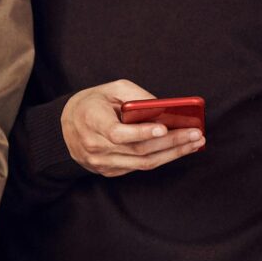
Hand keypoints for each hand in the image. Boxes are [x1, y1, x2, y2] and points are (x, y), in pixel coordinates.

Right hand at [61, 80, 204, 177]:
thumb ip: (136, 96)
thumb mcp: (111, 89)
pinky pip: (140, 167)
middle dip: (172, 142)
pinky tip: (179, 149)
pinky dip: (162, 158)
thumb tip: (166, 108)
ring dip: (173, 154)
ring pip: (143, 163)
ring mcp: (102, 163)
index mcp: (92, 122)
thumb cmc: (92, 104)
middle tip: (195, 134)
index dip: (142, 132)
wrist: (65, 128)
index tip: (164, 128)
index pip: (118, 134)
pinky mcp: (109, 171)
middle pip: (138, 150)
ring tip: (195, 143)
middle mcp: (95, 147)